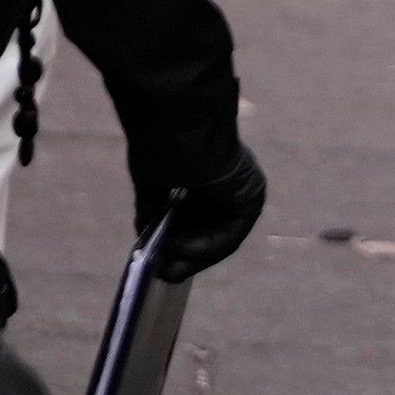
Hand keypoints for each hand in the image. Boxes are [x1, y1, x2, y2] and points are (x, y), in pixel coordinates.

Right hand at [140, 136, 267, 276]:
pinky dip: (206, 246)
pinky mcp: (249, 198)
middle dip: (185, 252)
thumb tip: (144, 234)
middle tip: (164, 270)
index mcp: (208, 170)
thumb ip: (152, 209)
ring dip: (194, 253)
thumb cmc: (161, 145)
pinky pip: (230, 233)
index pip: (197, 213)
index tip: (160, 258)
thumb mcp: (152, 182)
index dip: (178, 238)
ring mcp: (242, 188)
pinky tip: (180, 250)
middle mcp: (229, 180)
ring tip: (168, 266)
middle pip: (209, 226)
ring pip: (220, 233)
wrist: (178, 123)